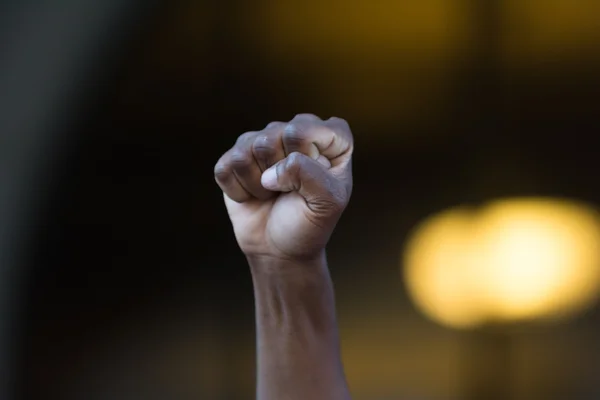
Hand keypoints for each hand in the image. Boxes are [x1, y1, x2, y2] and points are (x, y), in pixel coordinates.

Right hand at [214, 114, 353, 260]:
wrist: (281, 248)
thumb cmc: (310, 222)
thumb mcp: (327, 203)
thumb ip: (309, 175)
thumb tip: (270, 172)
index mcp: (330, 136)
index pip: (302, 130)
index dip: (303, 159)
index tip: (313, 183)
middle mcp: (296, 130)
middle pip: (270, 138)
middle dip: (279, 175)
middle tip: (290, 191)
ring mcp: (263, 140)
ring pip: (245, 152)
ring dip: (257, 185)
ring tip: (272, 193)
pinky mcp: (235, 157)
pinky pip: (225, 168)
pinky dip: (238, 191)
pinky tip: (253, 195)